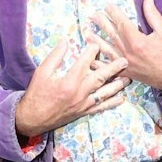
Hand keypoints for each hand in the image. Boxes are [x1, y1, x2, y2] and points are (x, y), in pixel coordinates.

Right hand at [13, 37, 129, 136]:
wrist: (32, 119)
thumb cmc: (36, 94)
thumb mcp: (41, 72)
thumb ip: (55, 57)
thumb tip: (65, 42)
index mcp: (69, 81)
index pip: (85, 62)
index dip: (92, 51)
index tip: (97, 44)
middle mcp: (79, 93)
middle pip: (100, 77)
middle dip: (114, 68)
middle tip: (125, 60)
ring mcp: (83, 104)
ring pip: (104, 93)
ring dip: (117, 85)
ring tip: (128, 78)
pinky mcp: (83, 112)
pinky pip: (100, 107)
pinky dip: (111, 103)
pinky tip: (120, 98)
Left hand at [94, 0, 161, 97]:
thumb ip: (153, 15)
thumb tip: (147, 0)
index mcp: (137, 41)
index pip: (122, 24)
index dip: (114, 13)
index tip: (108, 6)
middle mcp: (128, 53)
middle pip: (111, 35)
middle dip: (102, 23)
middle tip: (94, 15)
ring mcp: (126, 64)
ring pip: (107, 50)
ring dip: (96, 40)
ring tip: (87, 32)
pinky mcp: (126, 72)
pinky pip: (109, 67)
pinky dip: (99, 63)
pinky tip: (91, 57)